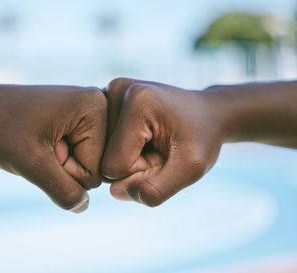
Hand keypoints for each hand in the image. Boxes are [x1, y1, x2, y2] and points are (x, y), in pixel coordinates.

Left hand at [0, 80, 106, 211]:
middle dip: (63, 166)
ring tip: (35, 141)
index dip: (64, 170)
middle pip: (96, 165)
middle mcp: (97, 104)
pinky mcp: (73, 118)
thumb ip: (63, 190)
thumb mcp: (31, 164)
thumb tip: (83, 206)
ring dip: (58, 162)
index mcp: (94, 107)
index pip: (97, 169)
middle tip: (36, 144)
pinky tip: (38, 140)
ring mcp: (85, 111)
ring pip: (85, 162)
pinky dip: (55, 155)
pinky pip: (76, 153)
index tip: (39, 146)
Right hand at [101, 78, 222, 205]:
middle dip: (133, 164)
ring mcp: (107, 93)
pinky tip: (140, 135)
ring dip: (128, 157)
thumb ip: (155, 190)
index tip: (164, 153)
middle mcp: (115, 90)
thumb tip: (115, 191)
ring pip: (101, 153)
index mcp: (137, 102)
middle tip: (160, 147)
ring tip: (152, 141)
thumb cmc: (201, 139)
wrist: (206, 113)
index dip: (141, 171)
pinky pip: (101, 143)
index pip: (114, 167)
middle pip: (104, 159)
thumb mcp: (191, 169)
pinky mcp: (104, 99)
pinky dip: (121, 148)